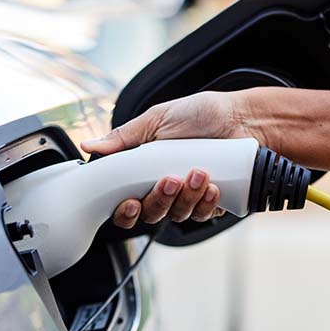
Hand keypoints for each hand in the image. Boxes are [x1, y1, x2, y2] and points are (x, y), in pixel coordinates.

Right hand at [82, 91, 263, 228]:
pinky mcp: (212, 202)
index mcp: (143, 172)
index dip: (124, 211)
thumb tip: (88, 146)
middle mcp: (164, 189)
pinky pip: (203, 215)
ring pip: (177, 215)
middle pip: (150, 214)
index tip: (130, 202)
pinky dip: (206, 203)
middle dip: (159, 199)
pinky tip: (213, 187)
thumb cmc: (199, 115)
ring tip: (199, 172)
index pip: (125, 203)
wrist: (241, 117)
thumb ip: (123, 137)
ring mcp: (188, 198)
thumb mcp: (156, 120)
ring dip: (187, 197)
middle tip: (171, 178)